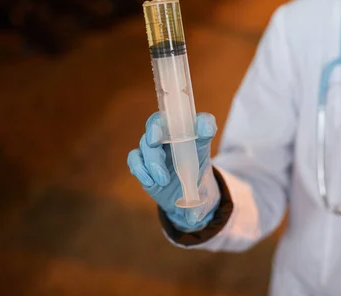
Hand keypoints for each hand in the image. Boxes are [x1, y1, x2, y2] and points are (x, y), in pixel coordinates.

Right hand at [127, 112, 220, 230]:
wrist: (188, 199)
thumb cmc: (199, 188)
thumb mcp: (205, 192)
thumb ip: (201, 200)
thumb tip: (192, 219)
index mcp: (196, 139)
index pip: (200, 122)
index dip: (201, 123)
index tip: (203, 132)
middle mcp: (175, 138)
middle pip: (161, 122)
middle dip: (156, 128)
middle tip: (156, 141)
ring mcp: (157, 148)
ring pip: (147, 142)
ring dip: (152, 159)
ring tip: (163, 180)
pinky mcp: (144, 161)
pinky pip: (135, 157)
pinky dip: (139, 167)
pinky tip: (150, 181)